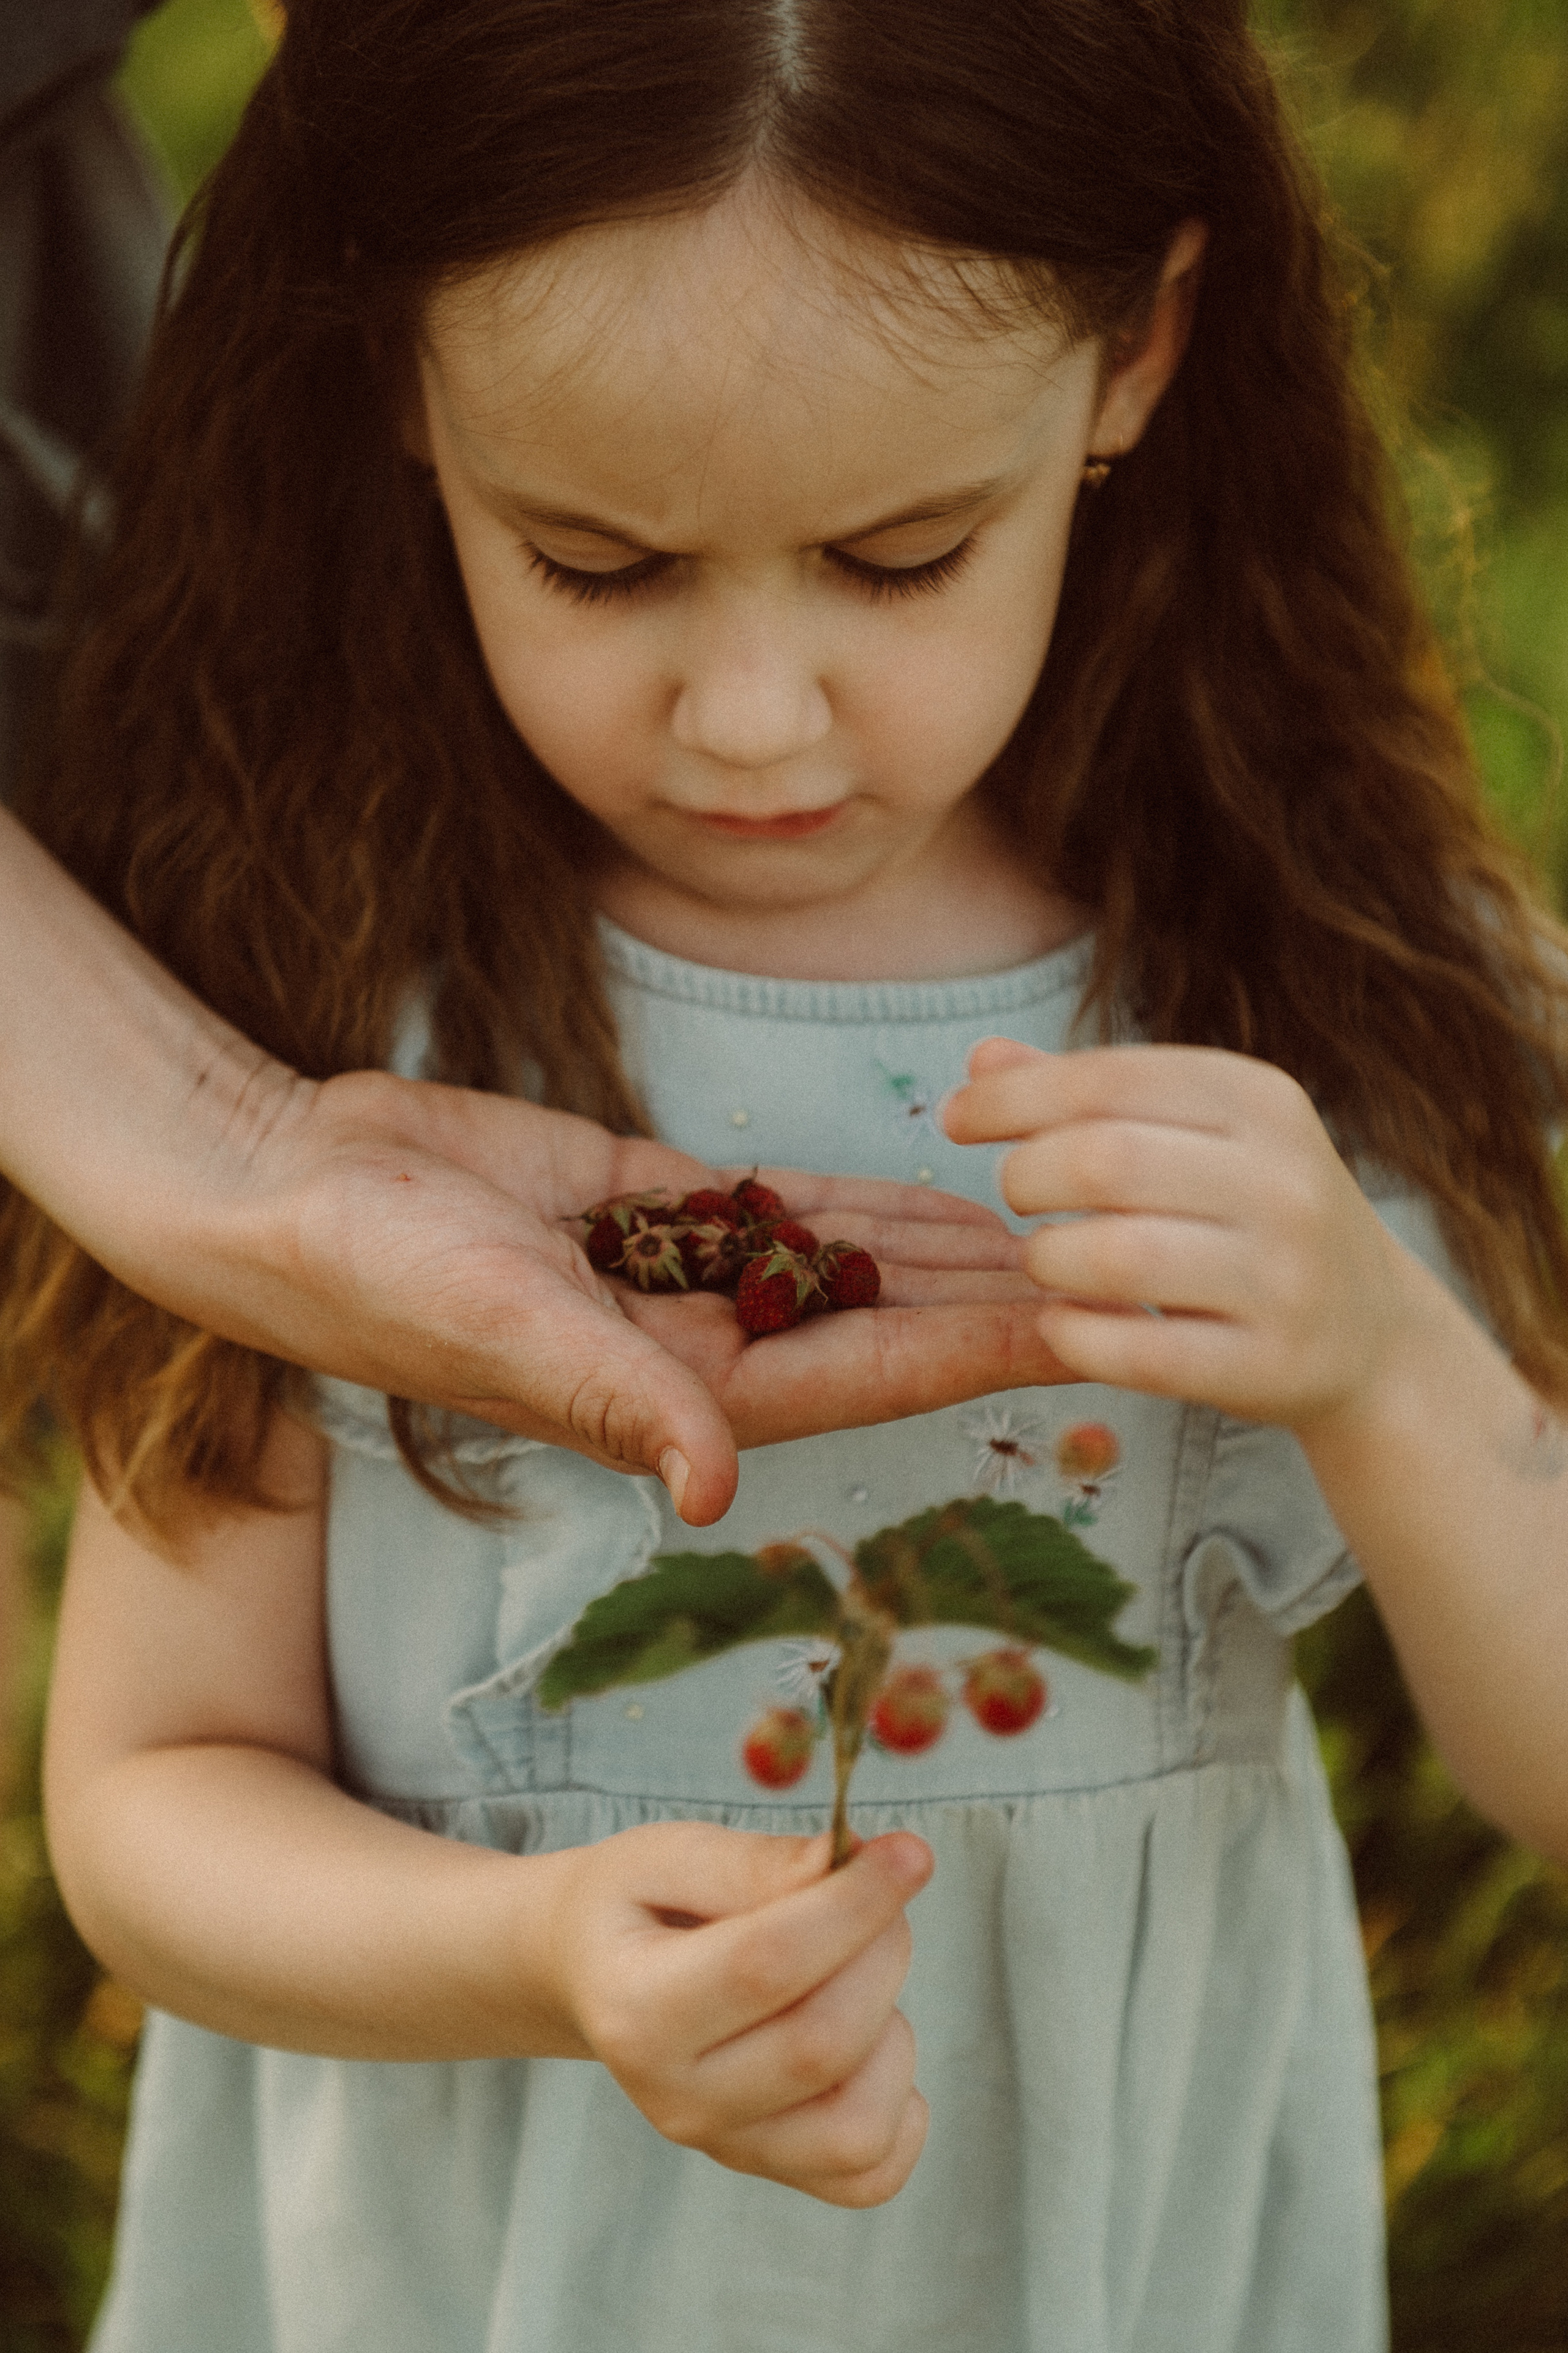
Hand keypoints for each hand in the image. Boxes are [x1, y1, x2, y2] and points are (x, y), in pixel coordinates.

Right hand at [156, 1066, 1073, 1525]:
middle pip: (880, 1329)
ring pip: (845, 1267)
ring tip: (1056, 1231)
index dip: (978, 1356)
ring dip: (946, 1254)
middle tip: (1110, 1272)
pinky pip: (781, 1208)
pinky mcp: (648, 1205)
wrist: (291, 1187)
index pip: (865, 1376)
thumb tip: (713, 1487)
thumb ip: (616, 1396)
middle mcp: (692, 1348)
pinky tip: (942, 1190)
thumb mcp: (501, 1326)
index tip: (1082, 1333)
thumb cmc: (374, 1272)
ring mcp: (675, 1278)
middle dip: (992, 1307)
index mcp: (676, 1392)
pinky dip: (862, 1202)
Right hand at [542, 1822, 933, 2206]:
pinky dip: (899, 2107)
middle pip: (821, 2043)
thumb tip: (853, 1858)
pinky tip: (872, 2041)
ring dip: (890, 2029)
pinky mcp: (768, 2169)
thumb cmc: (637, 1904)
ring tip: (856, 1971)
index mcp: (636, 2009)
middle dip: (880, 1949)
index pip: (764, 1966)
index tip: (909, 1852)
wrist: (593, 1976)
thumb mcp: (668, 1854)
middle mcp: (675, 2098)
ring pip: (857, 2124)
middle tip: (877, 1893)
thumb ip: (758, 1862)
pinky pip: (870, 2175)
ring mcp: (723, 2145)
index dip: (853, 1906)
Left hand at [943, 1035, 1414, 1432]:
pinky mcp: (1270, 1364)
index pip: (1109, 1078)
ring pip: (1117, 1257)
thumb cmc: (1249, 1216)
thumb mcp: (1194, 1135)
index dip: (1014, 1097)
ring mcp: (1285, 1279)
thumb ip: (1091, 1098)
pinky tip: (1061, 1322)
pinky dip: (1075, 1334)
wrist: (1372, 1332)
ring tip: (1044, 1260)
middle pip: (1104, 1161)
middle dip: (1027, 1177)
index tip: (956, 1118)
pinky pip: (1139, 1351)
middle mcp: (1285, 1180)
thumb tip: (982, 1061)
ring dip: (1047, 1259)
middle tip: (1015, 1196)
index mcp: (1263, 1099)